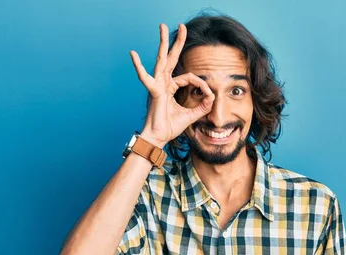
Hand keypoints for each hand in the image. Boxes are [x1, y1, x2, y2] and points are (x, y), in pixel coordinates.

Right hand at [129, 23, 214, 146]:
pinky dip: (139, 67)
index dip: (202, 85)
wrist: (159, 137)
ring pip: (161, 60)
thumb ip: (202, 106)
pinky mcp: (154, 91)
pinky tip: (133, 54)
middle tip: (182, 26)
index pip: (189, 77)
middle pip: (171, 58)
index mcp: (171, 87)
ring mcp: (158, 85)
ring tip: (162, 26)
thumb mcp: (191, 115)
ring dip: (162, 43)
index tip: (209, 95)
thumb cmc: (170, 127)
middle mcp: (163, 83)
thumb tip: (212, 97)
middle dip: (177, 42)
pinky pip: (146, 78)